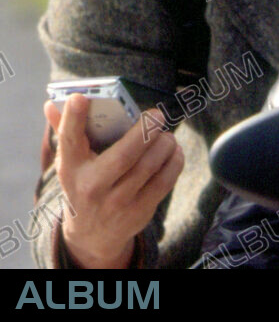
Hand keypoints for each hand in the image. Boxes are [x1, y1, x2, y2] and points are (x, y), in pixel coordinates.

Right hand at [43, 93, 183, 268]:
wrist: (91, 235)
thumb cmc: (83, 185)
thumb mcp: (70, 164)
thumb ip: (65, 132)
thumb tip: (52, 103)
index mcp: (71, 169)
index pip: (70, 141)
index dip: (74, 118)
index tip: (80, 97)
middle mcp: (92, 187)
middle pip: (124, 155)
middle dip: (145, 131)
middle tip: (157, 115)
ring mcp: (117, 202)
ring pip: (149, 166)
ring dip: (164, 144)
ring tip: (165, 135)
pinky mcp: (140, 211)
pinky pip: (164, 181)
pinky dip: (174, 161)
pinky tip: (173, 150)